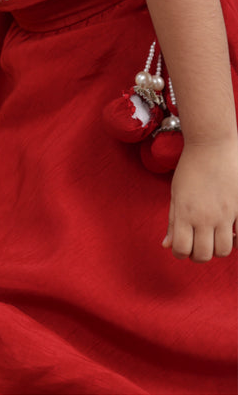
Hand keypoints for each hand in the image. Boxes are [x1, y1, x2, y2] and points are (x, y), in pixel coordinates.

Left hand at [163, 137, 237, 261]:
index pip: (181, 249)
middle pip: (204, 255)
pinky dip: (236, 240)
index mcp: (185, 212)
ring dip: (217, 248)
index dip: (180, 252)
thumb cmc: (190, 168)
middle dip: (199, 255)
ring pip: (224, 250)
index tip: (182, 246)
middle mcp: (205, 216)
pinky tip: (229, 230)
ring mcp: (226, 213)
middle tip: (198, 244)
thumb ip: (173, 221)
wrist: (211, 144)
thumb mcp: (176, 193)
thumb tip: (167, 245)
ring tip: (213, 236)